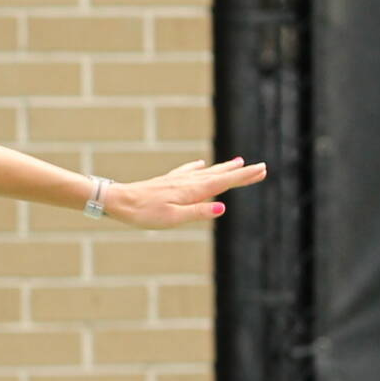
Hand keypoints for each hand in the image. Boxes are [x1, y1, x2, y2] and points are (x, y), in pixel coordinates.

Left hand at [108, 156, 267, 228]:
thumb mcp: (172, 218)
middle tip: (260, 167)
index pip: (223, 183)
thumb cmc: (144, 213)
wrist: (118, 201)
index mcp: (191, 191)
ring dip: (222, 168)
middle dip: (239, 172)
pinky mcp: (165, 181)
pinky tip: (199, 163)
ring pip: (205, 172)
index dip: (243, 177)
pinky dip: (197, 167)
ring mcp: (176, 180)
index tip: (262, 170)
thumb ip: (198, 212)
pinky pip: (187, 172)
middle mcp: (186, 182)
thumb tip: (223, 207)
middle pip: (218, 175)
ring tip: (238, 162)